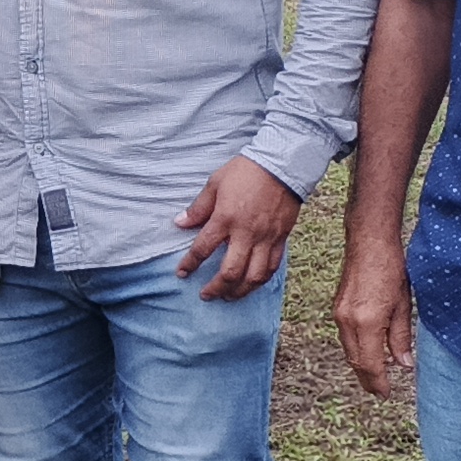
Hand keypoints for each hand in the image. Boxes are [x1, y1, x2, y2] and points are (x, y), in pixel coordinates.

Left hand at [173, 157, 298, 301]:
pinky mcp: (281, 239)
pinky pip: (271, 267)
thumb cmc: (246, 171)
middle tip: (206, 295)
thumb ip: (198, 207)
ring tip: (228, 297)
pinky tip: (251, 285)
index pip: (203, 249)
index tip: (182, 273)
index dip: (190, 264)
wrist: (281, 164)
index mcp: (225, 218)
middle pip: (230, 272)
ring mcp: (265, 238)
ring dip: (239, 291)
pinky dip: (260, 280)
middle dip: (215, 288)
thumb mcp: (215, 183)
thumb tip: (179, 222)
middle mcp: (246, 233)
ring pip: (253, 277)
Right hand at [332, 242, 415, 398]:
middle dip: (367, 379)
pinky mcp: (337, 308)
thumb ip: (401, 337)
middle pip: (355, 361)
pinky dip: (356, 350)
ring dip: (361, 365)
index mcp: (367, 322)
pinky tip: (367, 352)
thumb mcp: (402, 305)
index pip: (369, 363)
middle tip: (380, 392)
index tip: (386, 394)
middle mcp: (348, 321)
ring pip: (348, 350)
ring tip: (375, 376)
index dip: (378, 382)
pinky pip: (345, 337)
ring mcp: (339, 314)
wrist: (369, 241)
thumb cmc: (391, 267)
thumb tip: (403, 364)